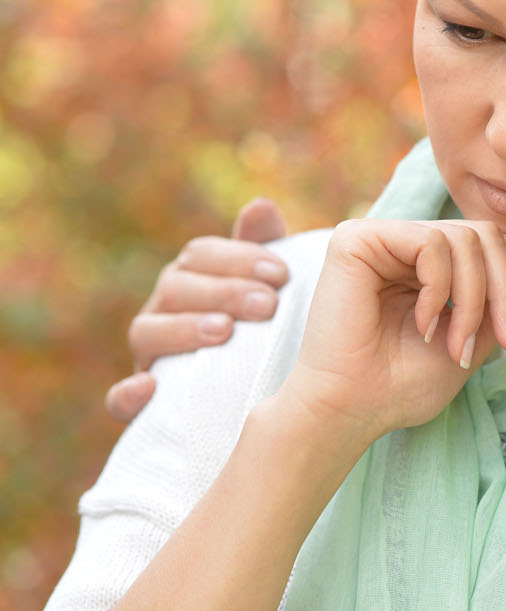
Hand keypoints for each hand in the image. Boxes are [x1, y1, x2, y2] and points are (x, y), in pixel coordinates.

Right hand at [105, 198, 290, 422]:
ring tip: (224, 332)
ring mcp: (150, 357)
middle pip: (176, 286)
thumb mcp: (270, 292)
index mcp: (194, 280)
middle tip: (268, 304)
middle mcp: (165, 312)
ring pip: (146, 332)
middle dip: (223, 291)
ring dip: (183, 329)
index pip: (200, 255)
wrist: (261, 402)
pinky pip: (120, 399)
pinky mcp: (142, 405)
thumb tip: (260, 205)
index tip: (281, 273)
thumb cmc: (265, 334)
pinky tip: (151, 389)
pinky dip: (129, 394)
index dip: (238, 258)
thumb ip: (264, 249)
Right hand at [279, 218, 505, 440]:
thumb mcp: (472, 343)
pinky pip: (431, 242)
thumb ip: (499, 309)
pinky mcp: (357, 239)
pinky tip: (424, 324)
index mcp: (428, 266)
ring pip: (465, 238)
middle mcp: (404, 245)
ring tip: (457, 345)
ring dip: (475, 299)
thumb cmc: (400, 386)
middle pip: (487, 237)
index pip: (493, 247)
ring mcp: (382, 238)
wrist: (349, 412)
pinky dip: (440, 288)